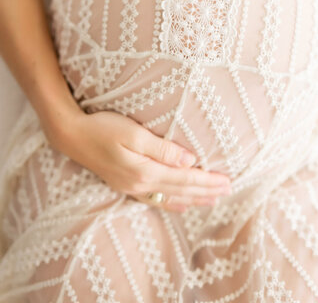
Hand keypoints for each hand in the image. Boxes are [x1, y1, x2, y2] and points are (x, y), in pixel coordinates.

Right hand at [51, 109, 231, 212]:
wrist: (72, 136)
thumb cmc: (103, 127)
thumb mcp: (134, 133)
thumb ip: (163, 148)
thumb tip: (190, 161)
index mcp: (145, 170)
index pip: (185, 178)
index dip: (208, 180)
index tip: (227, 181)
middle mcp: (140, 184)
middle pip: (181, 190)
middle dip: (206, 191)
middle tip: (229, 190)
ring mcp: (132, 187)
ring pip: (171, 197)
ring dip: (194, 198)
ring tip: (213, 200)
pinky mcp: (126, 185)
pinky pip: (155, 200)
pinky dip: (172, 204)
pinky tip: (181, 205)